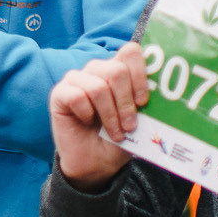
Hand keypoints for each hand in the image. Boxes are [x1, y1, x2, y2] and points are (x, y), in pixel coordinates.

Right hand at [50, 43, 147, 189]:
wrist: (95, 164)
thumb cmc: (118, 138)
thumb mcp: (138, 122)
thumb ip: (145, 105)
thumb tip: (157, 97)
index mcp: (118, 70)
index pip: (130, 52)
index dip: (140, 75)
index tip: (143, 102)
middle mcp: (97, 69)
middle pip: (117, 70)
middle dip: (126, 102)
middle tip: (130, 126)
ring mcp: (77, 79)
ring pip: (99, 87)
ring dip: (110, 115)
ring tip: (115, 133)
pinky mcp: (60, 93)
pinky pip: (77, 97)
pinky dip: (87, 114)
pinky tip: (87, 122)